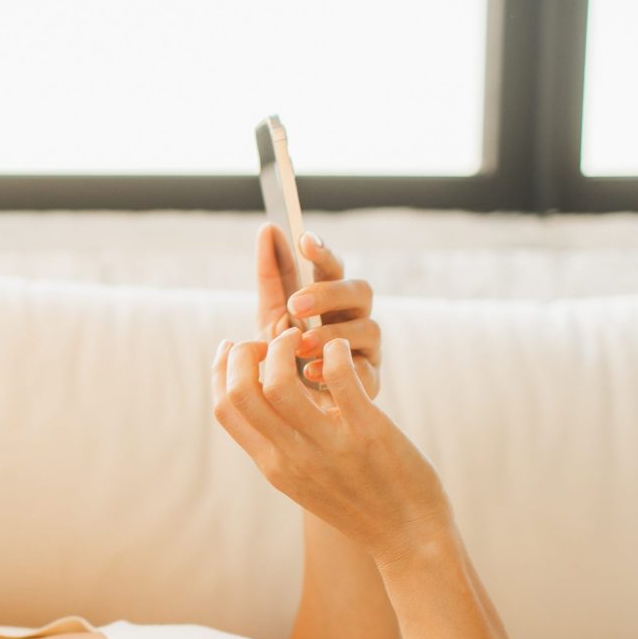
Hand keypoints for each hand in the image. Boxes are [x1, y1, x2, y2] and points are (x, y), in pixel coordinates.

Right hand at [210, 327, 453, 565]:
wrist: (408, 540)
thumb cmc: (358, 504)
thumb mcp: (302, 479)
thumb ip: (279, 444)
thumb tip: (263, 398)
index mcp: (272, 465)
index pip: (224, 409)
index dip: (220, 370)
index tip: (234, 347)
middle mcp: (292, 457)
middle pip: (241, 393)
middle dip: (245, 353)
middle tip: (271, 341)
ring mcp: (328, 446)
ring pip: (280, 384)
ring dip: (284, 347)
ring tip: (302, 339)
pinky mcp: (368, 433)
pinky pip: (339, 379)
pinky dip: (334, 352)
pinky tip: (339, 349)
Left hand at [255, 223, 381, 406]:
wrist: (291, 410)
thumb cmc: (286, 357)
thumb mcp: (272, 315)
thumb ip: (272, 275)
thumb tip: (268, 228)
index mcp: (334, 299)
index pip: (334, 268)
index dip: (323, 253)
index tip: (303, 240)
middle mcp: (355, 318)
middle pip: (359, 291)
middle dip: (328, 294)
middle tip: (295, 305)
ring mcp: (366, 349)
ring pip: (368, 328)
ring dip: (332, 333)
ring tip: (300, 345)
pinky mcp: (370, 382)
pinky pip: (367, 372)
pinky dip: (339, 371)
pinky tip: (310, 374)